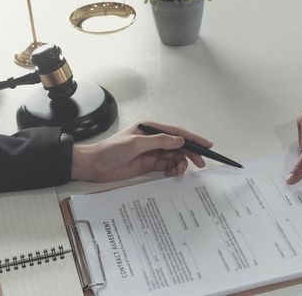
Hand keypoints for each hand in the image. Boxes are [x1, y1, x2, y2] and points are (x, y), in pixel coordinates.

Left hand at [71, 121, 212, 181]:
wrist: (94, 165)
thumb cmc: (111, 150)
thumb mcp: (136, 144)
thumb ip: (159, 142)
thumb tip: (180, 140)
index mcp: (150, 128)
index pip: (176, 132)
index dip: (193, 138)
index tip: (206, 145)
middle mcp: (152, 139)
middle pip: (178, 145)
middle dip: (190, 153)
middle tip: (200, 163)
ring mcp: (151, 152)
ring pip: (173, 156)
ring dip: (181, 163)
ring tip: (182, 171)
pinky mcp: (148, 164)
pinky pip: (166, 166)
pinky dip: (173, 169)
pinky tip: (175, 173)